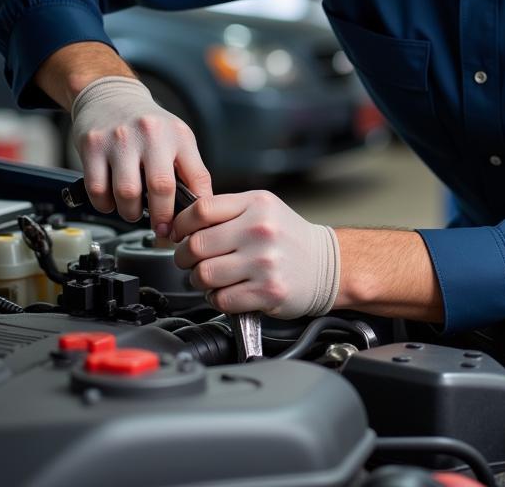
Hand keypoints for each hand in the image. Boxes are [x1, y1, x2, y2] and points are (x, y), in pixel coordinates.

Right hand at [70, 76, 212, 232]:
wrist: (111, 96)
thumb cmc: (147, 124)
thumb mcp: (177, 138)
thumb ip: (188, 170)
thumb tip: (196, 210)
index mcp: (178, 135)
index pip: (197, 178)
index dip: (194, 210)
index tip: (187, 226)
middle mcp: (152, 134)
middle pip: (161, 188)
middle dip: (162, 217)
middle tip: (160, 227)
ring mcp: (120, 138)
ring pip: (127, 193)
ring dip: (130, 213)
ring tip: (133, 211)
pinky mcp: (94, 145)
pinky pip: (98, 189)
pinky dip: (105, 204)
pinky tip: (111, 200)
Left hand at [172, 192, 339, 318]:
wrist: (327, 265)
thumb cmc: (289, 238)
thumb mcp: (263, 208)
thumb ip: (227, 210)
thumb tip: (183, 223)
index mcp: (257, 204)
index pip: (201, 210)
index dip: (180, 224)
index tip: (177, 233)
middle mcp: (260, 230)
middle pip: (197, 244)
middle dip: (184, 256)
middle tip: (190, 260)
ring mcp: (264, 262)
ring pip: (204, 274)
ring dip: (199, 280)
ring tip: (210, 276)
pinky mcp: (267, 291)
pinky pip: (221, 299)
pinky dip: (217, 298)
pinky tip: (228, 291)